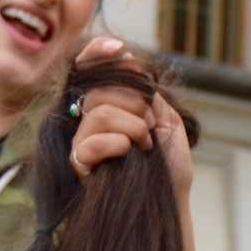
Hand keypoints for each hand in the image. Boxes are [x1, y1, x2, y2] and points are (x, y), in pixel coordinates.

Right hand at [67, 39, 193, 198]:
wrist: (171, 202)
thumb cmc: (170, 167)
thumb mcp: (168, 119)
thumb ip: (148, 92)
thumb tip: (127, 60)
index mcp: (111, 106)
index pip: (91, 70)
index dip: (98, 54)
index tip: (117, 48)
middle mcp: (92, 120)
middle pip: (101, 90)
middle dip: (134, 103)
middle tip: (150, 126)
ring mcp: (83, 141)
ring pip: (100, 113)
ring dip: (131, 126)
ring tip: (145, 145)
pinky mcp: (79, 163)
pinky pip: (90, 141)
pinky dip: (117, 144)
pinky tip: (129, 154)